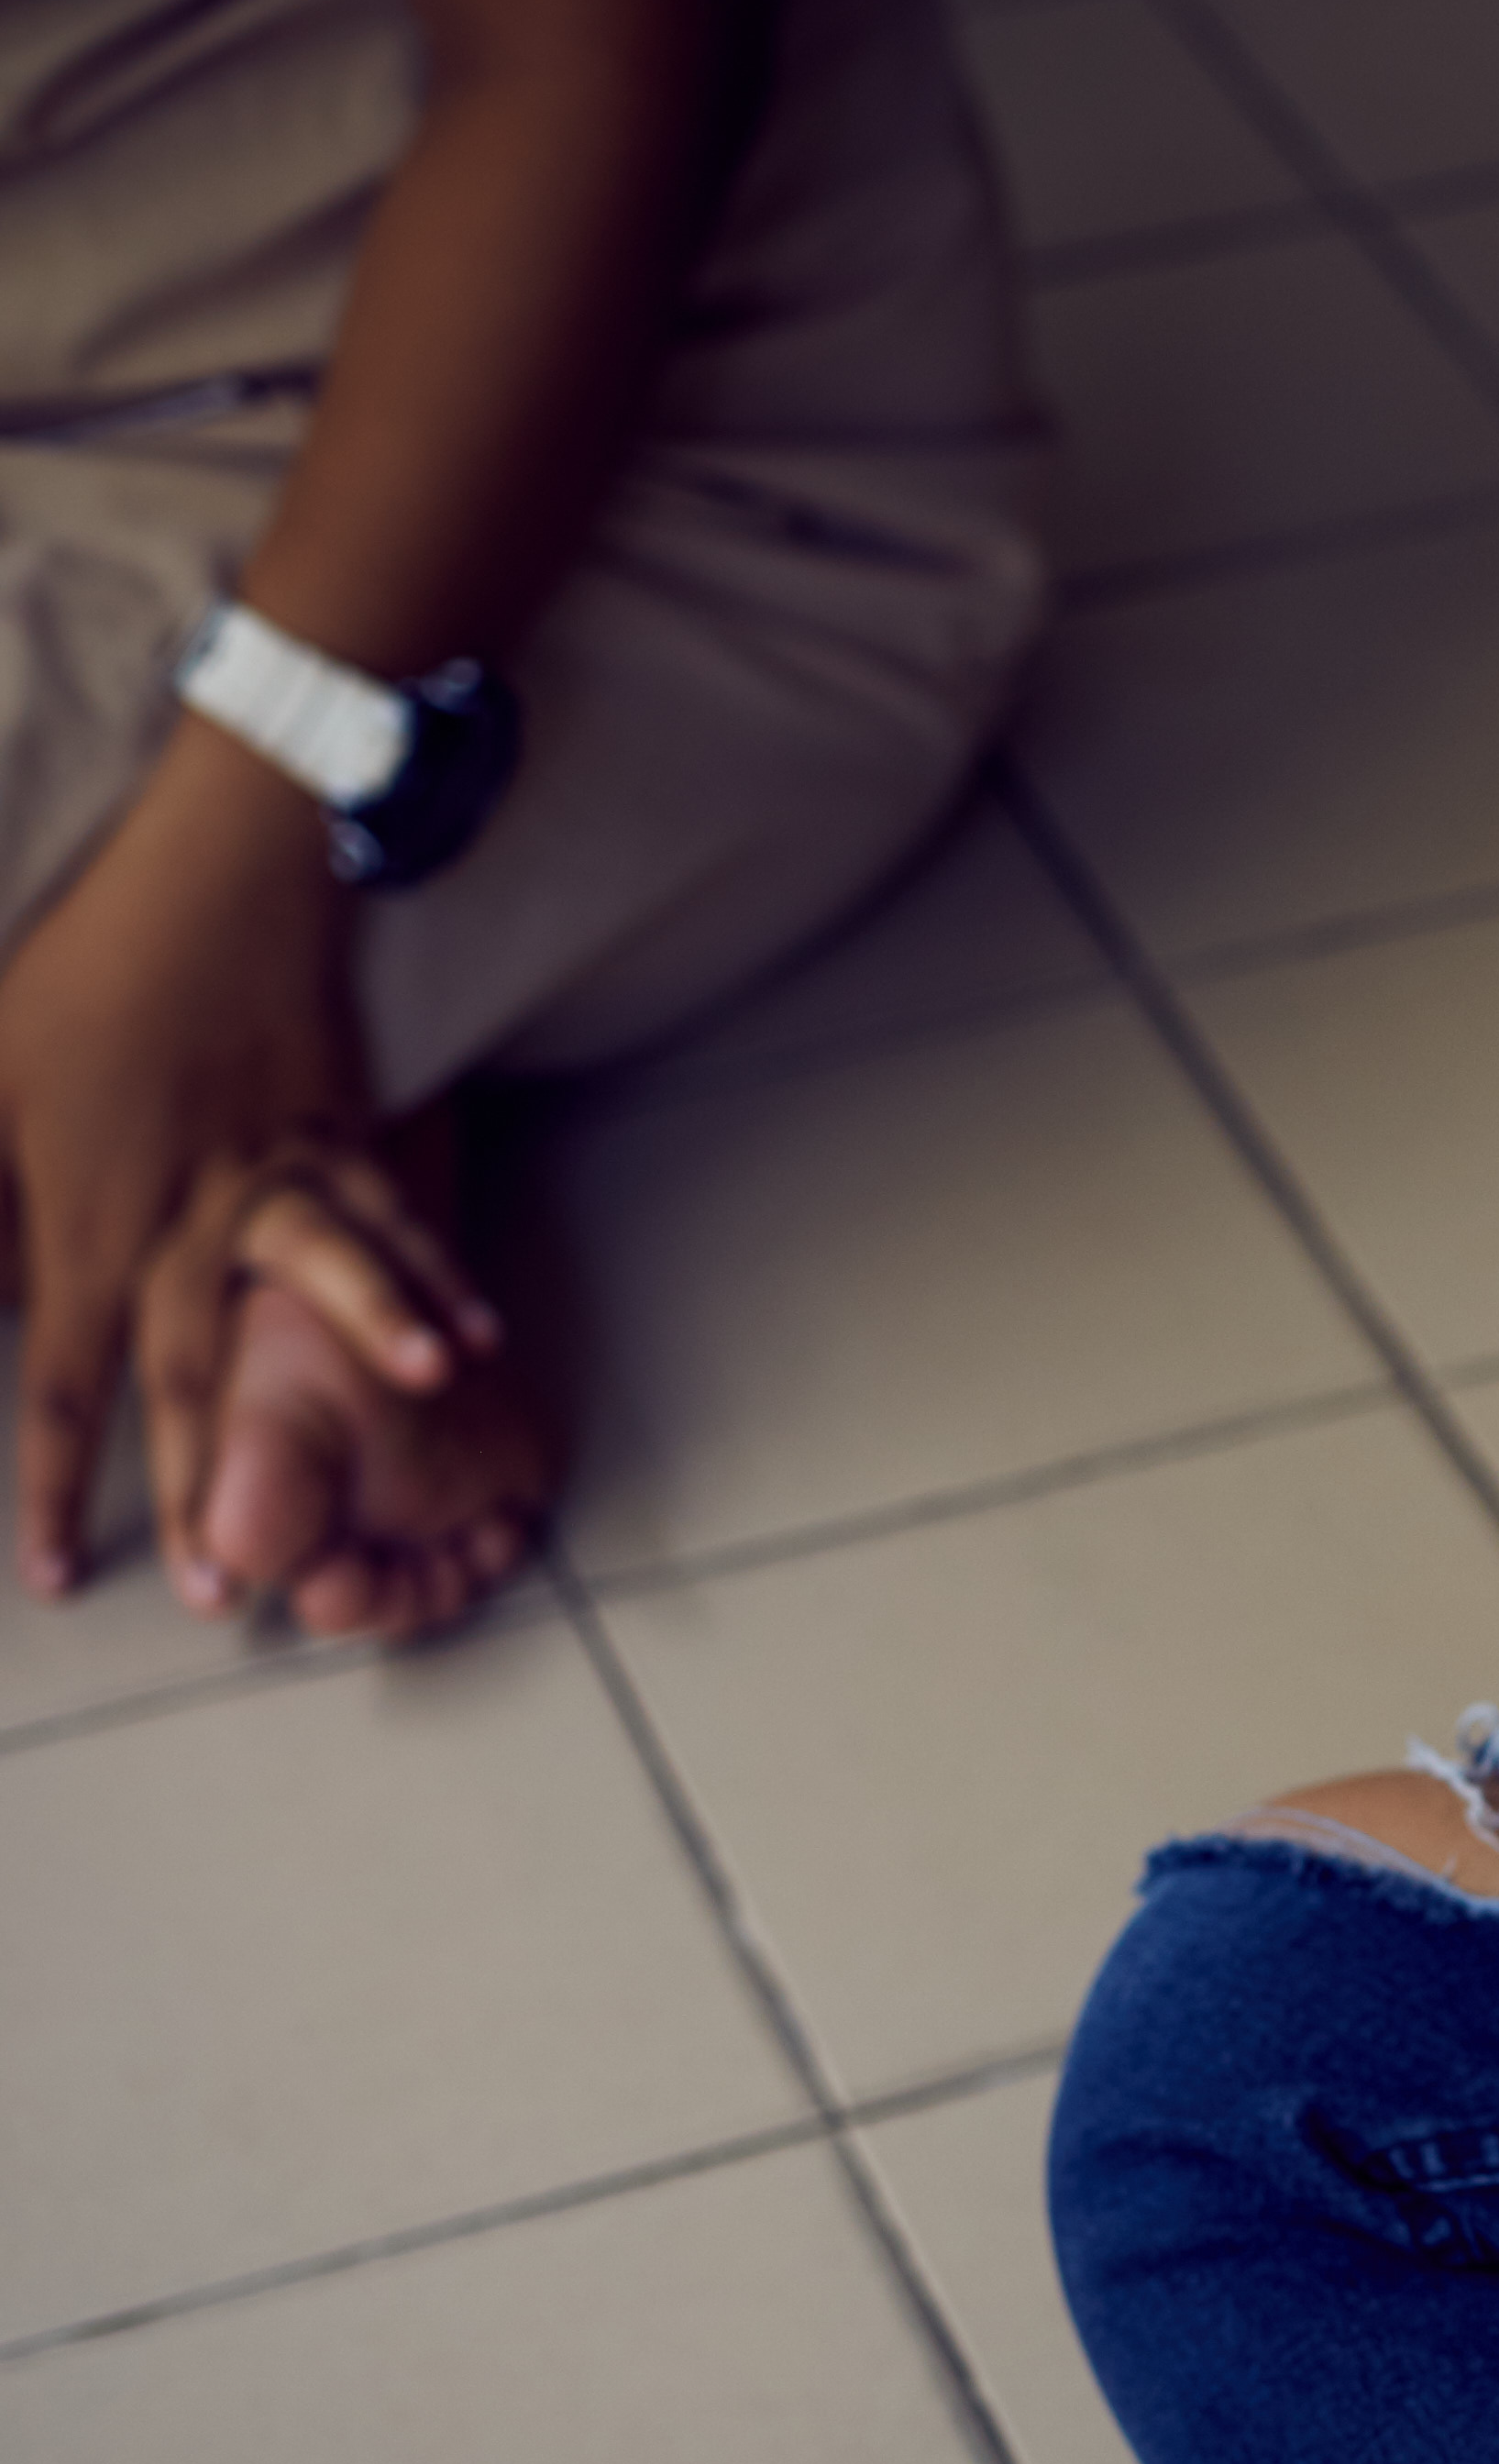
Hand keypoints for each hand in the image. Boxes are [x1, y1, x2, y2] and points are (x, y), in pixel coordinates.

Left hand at [2, 734, 494, 1603]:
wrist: (199, 877)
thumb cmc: (72, 987)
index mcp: (90, 1211)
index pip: (67, 1373)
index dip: (58, 1480)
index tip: (56, 1576)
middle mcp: (192, 1211)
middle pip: (204, 1365)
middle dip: (215, 1481)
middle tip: (236, 1586)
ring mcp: (279, 1172)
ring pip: (325, 1278)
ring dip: (375, 1342)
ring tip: (425, 1406)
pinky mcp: (337, 1136)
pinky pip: (391, 1218)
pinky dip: (433, 1278)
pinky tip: (478, 1338)